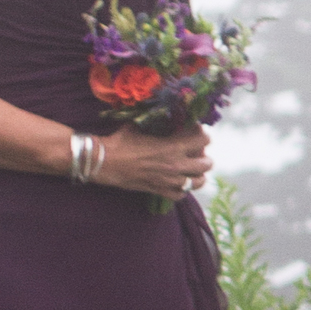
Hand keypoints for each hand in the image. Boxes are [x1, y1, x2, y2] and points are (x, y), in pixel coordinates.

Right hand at [92, 124, 212, 200]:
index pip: (203, 140)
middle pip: (206, 163)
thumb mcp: (141, 126)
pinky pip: (180, 195)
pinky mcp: (159, 191)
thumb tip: (164, 114)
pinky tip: (177, 183)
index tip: (195, 132)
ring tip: (191, 170)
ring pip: (198, 182)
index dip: (201, 134)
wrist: (104, 162)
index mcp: (172, 146)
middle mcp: (175, 165)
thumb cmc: (121, 141)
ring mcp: (168, 180)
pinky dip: (182, 190)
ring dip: (197, 175)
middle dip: (203, 156)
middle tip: (195, 153)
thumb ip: (157, 123)